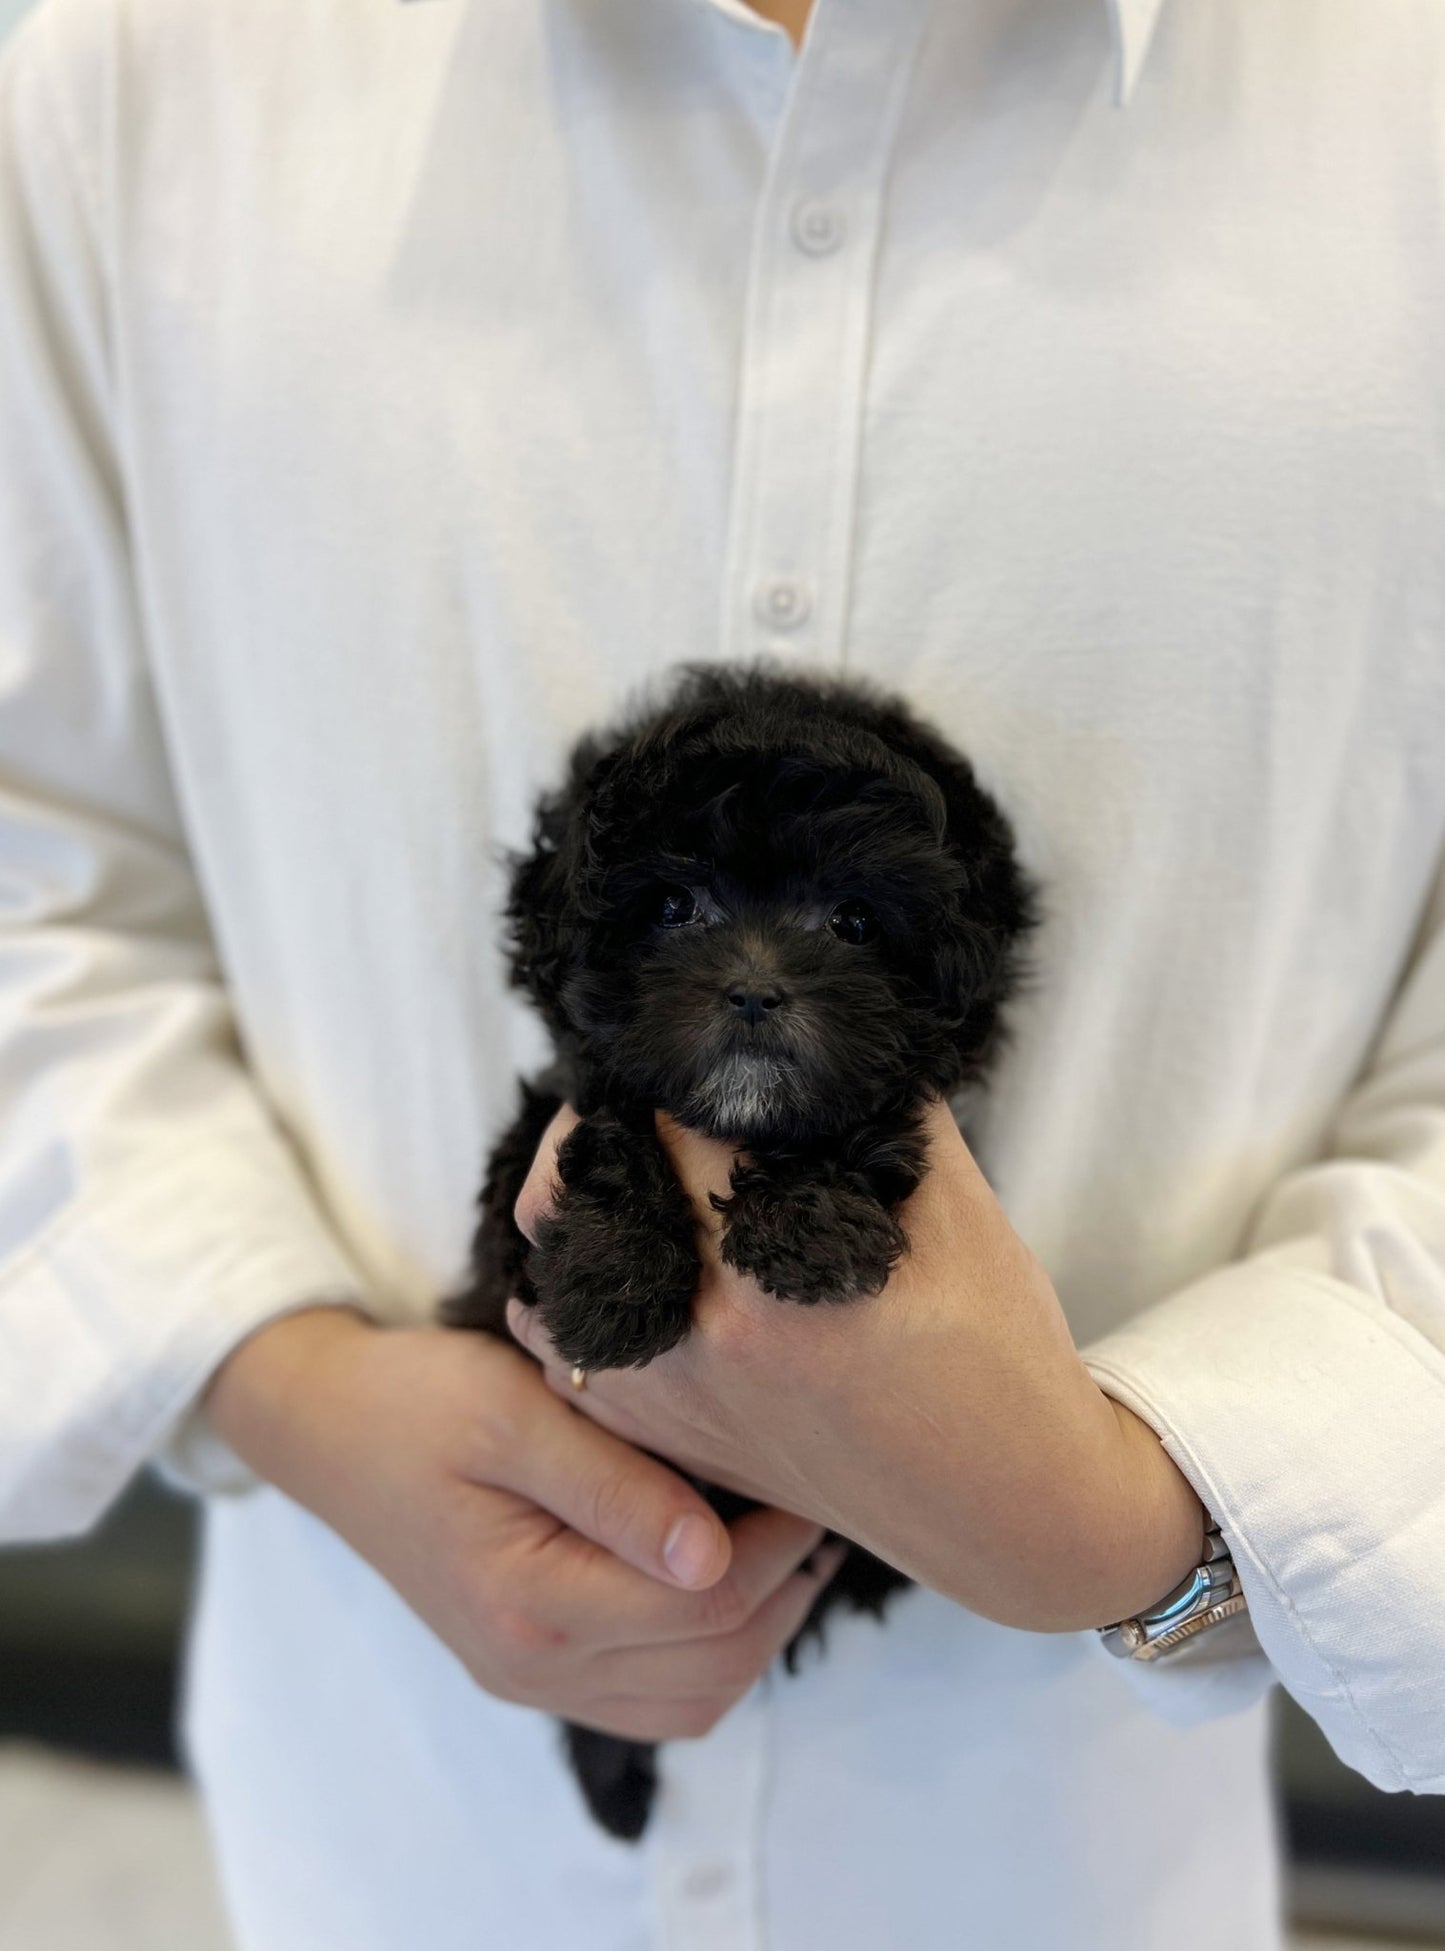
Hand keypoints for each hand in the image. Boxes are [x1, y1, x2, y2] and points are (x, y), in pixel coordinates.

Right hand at [205, 1307, 843, 1739]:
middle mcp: (532, 1666)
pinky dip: (712, 1652)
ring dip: (761, 1628)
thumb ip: (616, 1485)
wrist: (331, 1430)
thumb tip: (717, 1554)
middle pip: (713, 1663)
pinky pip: (655, 1699)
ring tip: (789, 1536)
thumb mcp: (516, 1413)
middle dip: (787, 1585)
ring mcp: (532, 1678)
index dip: (780, 1542)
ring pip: (695, 1698)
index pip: (704, 1605)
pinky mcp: (536, 1668)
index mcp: (527, 1602)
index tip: (805, 1468)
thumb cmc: (421, 1401)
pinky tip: (728, 1573)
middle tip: (814, 1496)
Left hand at [509, 1102, 1204, 1632]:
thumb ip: (886, 1106)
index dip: (678, 1062)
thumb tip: (823, 1027)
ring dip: (577, 1195)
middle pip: (588, 1177)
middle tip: (653, 1092)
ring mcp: (669, 1396)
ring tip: (631, 1165)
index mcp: (778, 1271)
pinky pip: (559, 1343)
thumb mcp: (961, 1210)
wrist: (1004, 1509)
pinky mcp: (662, 1435)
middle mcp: (704, 1338)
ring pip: (548, 1259)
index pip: (675, 1119)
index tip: (693, 1043)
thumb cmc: (998, 1355)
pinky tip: (619, 1250)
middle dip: (615, 1114)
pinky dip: (569, 1283)